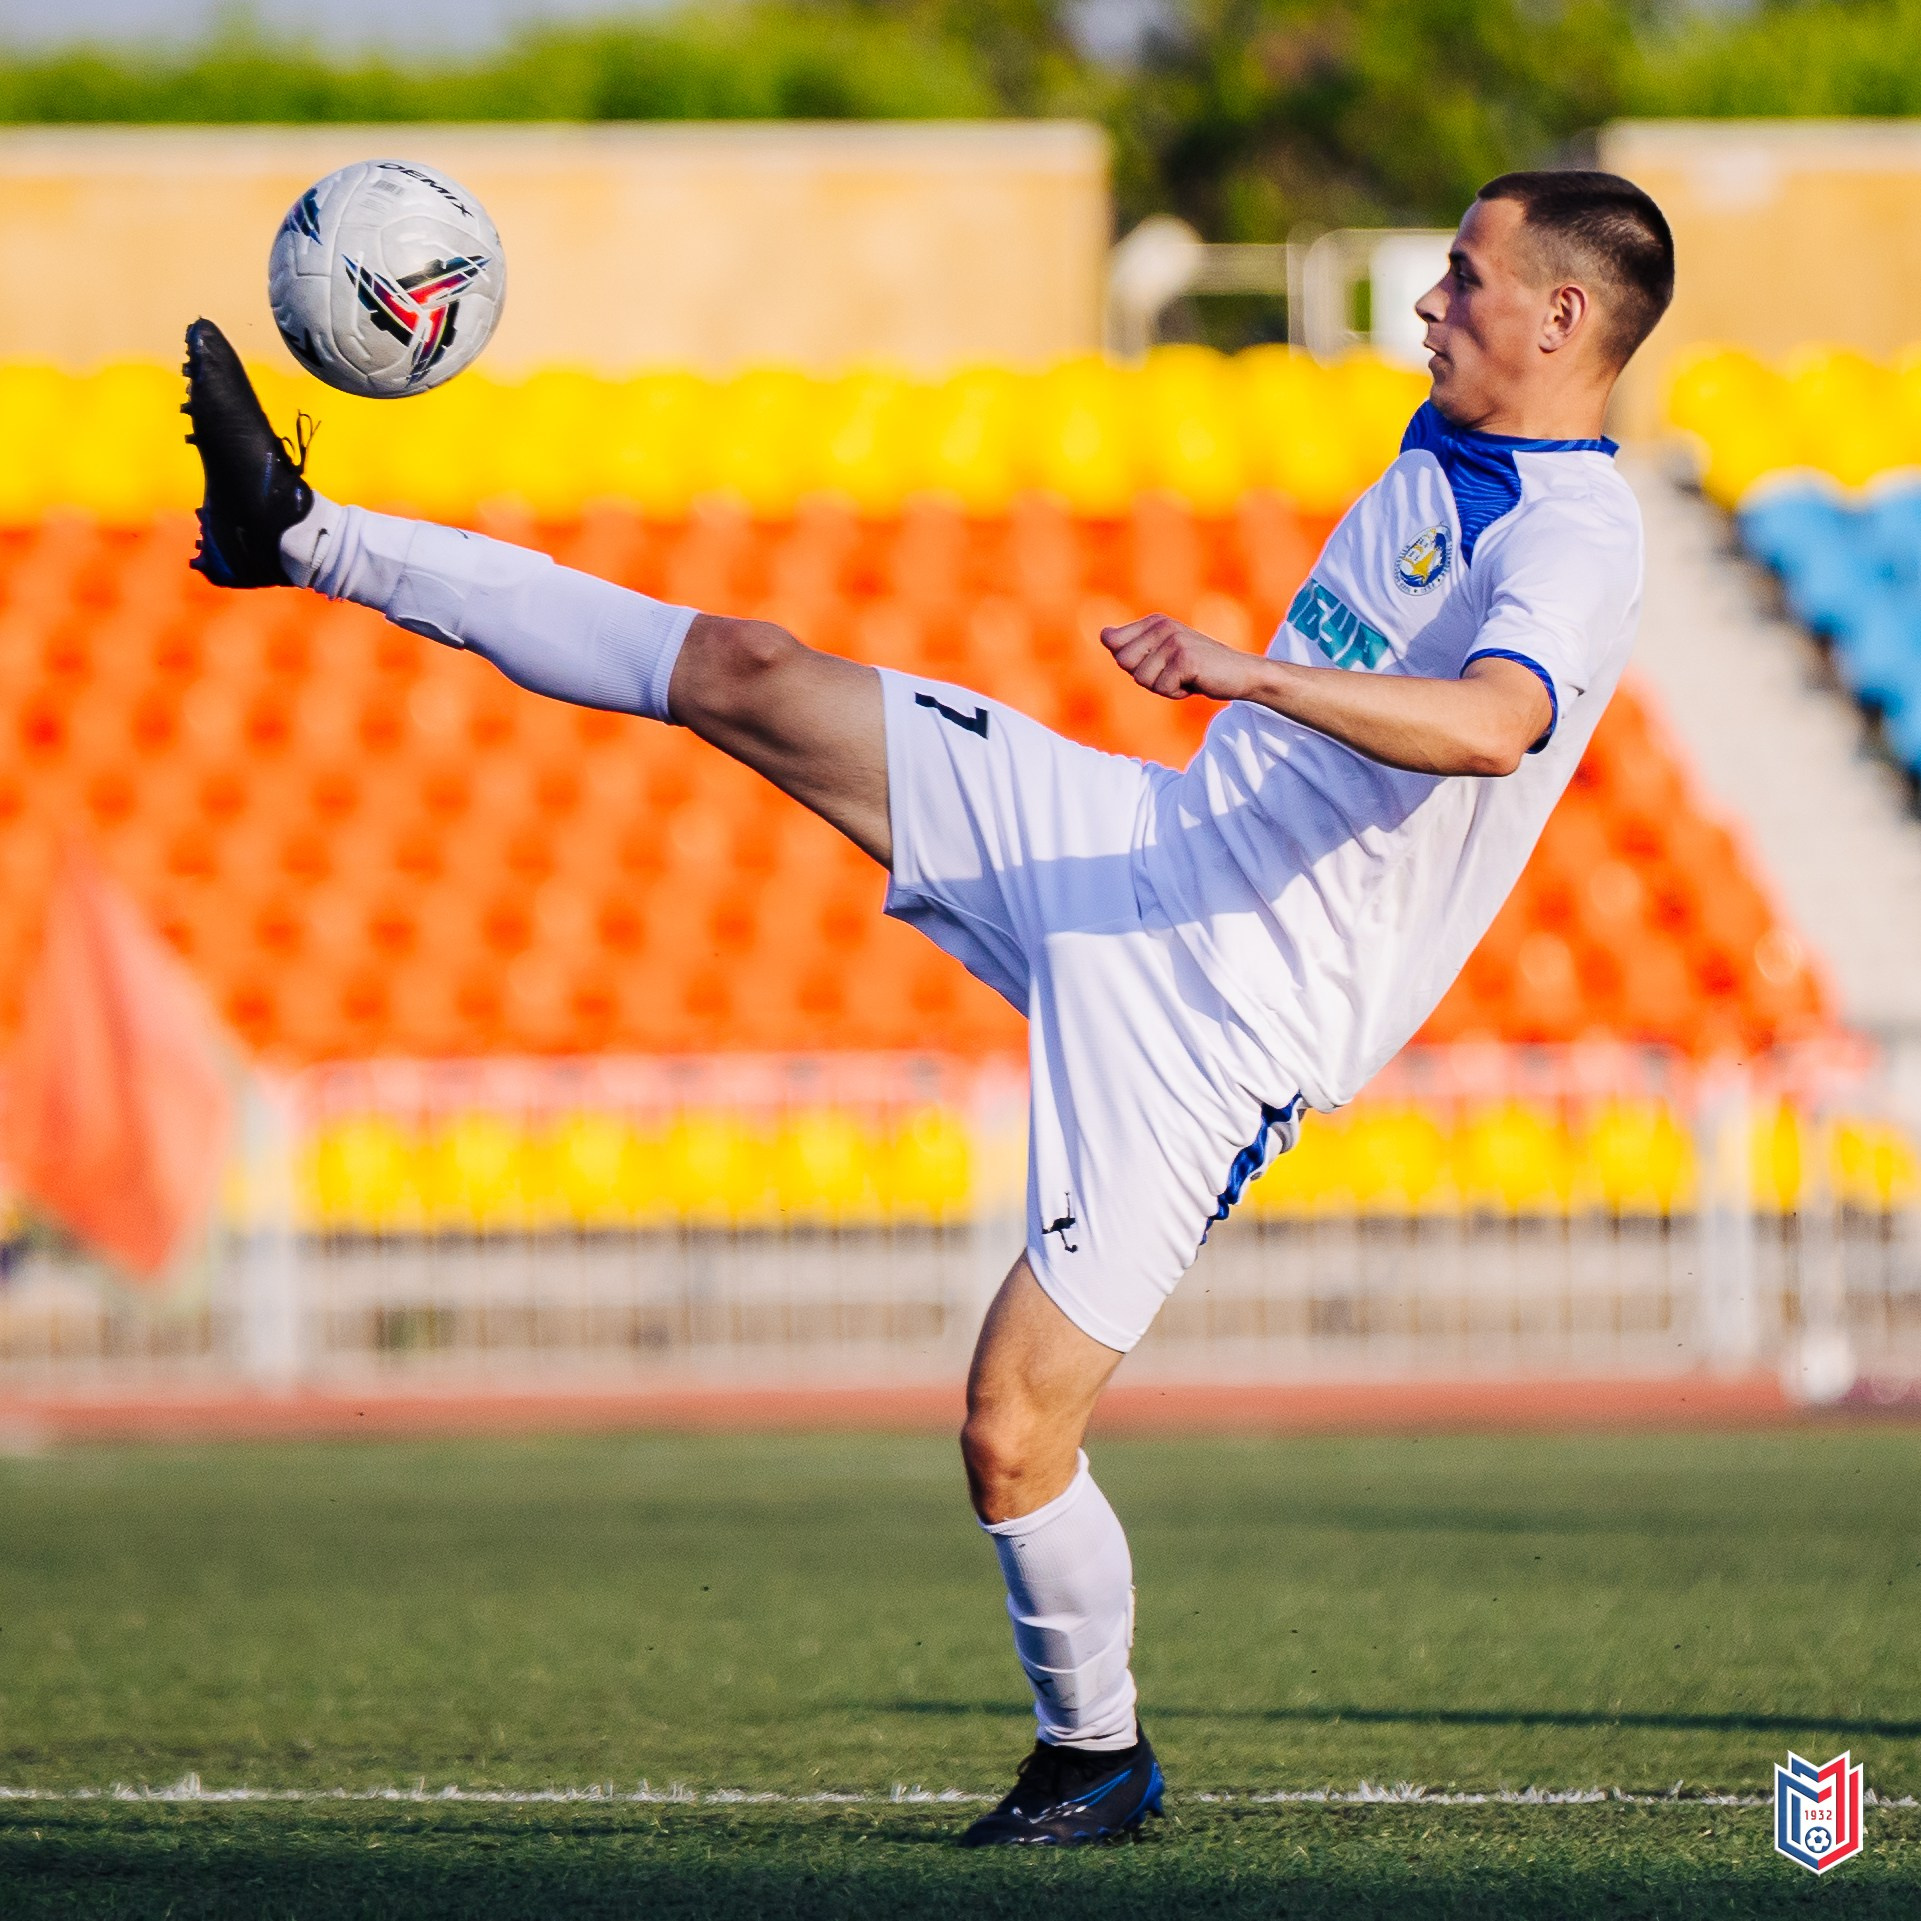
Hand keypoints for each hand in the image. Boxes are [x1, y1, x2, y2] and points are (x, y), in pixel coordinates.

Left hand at [1099, 613, 1260, 702]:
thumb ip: (1132, 647)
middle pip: (1123, 662)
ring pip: (1142, 679)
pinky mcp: (1185, 659)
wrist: (1240, 674)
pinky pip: (1162, 688)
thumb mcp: (1161, 655)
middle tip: (1172, 671)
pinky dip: (1177, 693)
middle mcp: (1162, 625)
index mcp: (1154, 621)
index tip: (1158, 661)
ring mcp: (1174, 641)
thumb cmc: (1197, 668)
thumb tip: (1103, 635)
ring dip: (1163, 686)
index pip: (1112, 642)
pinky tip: (1195, 681)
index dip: (1132, 662)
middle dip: (1145, 676)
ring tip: (1186, 676)